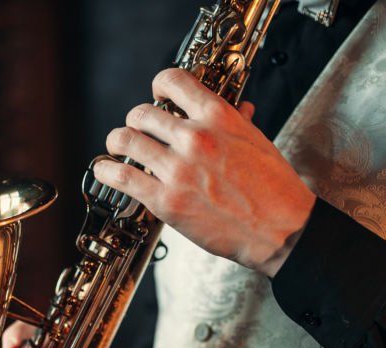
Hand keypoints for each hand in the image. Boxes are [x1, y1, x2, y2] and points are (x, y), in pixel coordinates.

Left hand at [92, 68, 316, 277]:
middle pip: (142, 112)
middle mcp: (195, 137)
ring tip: (117, 148)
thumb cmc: (274, 189)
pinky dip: (106, 171)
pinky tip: (105, 170)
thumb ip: (238, 123)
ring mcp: (178, 169)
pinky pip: (121, 177)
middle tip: (137, 130)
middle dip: (136, 120)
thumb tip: (239, 108)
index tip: (157, 95)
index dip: (159, 86)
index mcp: (219, 116)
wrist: (280, 229)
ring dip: (117, 142)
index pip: (173, 81)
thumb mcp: (258, 142)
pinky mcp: (166, 200)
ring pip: (125, 140)